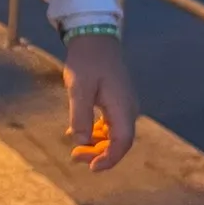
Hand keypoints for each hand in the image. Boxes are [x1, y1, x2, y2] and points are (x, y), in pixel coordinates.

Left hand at [63, 34, 137, 170]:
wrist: (94, 36)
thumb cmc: (86, 60)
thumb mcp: (78, 88)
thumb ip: (80, 116)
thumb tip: (81, 142)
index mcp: (123, 107)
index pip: (122, 142)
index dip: (109, 159)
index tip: (92, 168)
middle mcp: (128, 108)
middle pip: (119, 141)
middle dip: (99, 153)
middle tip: (75, 157)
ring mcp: (124, 104)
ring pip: (114, 134)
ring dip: (97, 144)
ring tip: (76, 148)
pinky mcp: (116, 100)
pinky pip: (110, 123)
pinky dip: (96, 132)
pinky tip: (79, 133)